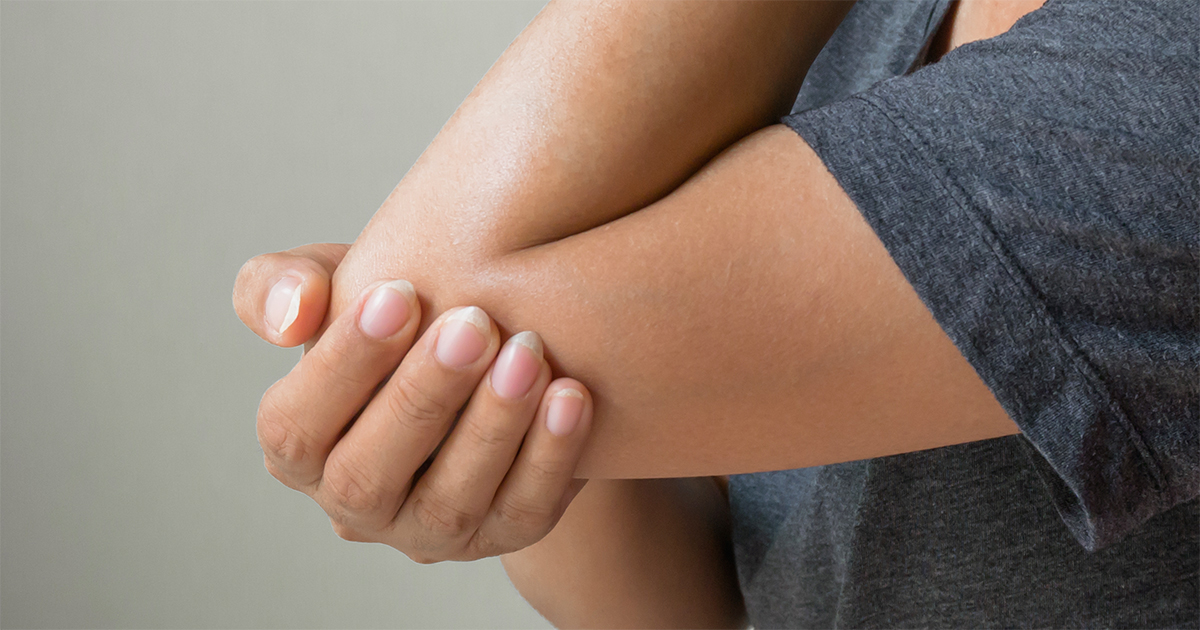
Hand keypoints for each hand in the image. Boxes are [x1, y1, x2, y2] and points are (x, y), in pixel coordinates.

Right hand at [233, 244, 592, 562]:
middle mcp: (354, 507)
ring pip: (450, 504)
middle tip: (473, 323)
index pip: (293, 428)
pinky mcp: (501, 537)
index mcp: (297, 451)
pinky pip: (524, 512)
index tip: (399, 292)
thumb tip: (292, 314)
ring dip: (491, 427)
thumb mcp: (337, 286)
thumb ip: (282, 286)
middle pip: (367, 476)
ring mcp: (429, 533)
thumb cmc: (400, 315)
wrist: (488, 350)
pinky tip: (571, 393)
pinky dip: (550, 455)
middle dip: (421, 397)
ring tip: (528, 352)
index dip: (342, 365)